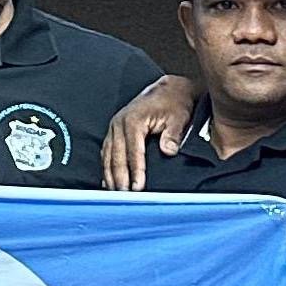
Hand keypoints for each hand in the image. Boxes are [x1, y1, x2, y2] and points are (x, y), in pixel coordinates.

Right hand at [100, 74, 198, 189]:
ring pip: (107, 155)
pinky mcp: (113, 131)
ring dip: (110, 174)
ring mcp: (113, 127)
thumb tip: (168, 151)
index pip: (133, 151)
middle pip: (115, 155)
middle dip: (119, 177)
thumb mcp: (178, 117)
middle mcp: (118, 124)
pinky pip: (106, 152)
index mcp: (133, 120)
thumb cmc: (174, 104)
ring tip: (114, 192)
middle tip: (124, 195)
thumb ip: (172, 135)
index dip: (135, 170)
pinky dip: (106, 167)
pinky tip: (108, 180)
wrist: (169, 90)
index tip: (138, 187)